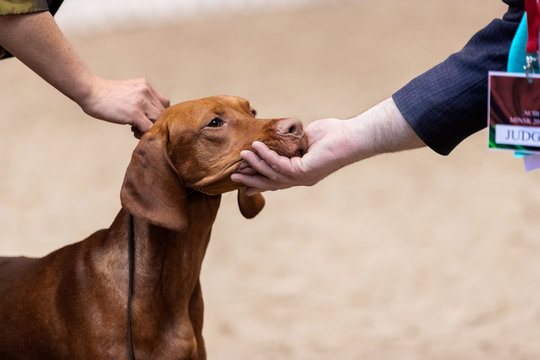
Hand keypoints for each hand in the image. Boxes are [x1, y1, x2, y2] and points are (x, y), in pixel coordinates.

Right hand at [79, 77, 169, 137]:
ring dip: (148, 128)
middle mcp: (146, 92)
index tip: (145, 117)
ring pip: (158, 121)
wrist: (89, 91)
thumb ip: (140, 99)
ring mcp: (141, 102)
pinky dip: (143, 133)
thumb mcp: (128, 91)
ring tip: (134, 128)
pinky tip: (132, 130)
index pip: (164, 103)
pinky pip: (149, 129)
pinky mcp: (134, 113)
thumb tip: (149, 117)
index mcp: (146, 85)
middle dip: (153, 122)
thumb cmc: (104, 95)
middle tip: (138, 124)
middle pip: (162, 113)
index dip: (157, 113)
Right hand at [231, 118, 354, 194]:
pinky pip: (280, 164)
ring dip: (256, 164)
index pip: (277, 179)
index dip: (260, 181)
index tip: (244, 184)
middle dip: (252, 178)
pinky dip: (267, 155)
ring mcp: (303, 176)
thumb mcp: (305, 138)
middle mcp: (302, 178)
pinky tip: (257, 147)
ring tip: (242, 154)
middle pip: (271, 182)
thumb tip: (278, 139)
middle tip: (234, 176)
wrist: (350, 137)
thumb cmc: (333, 134)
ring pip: (273, 173)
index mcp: (302, 173)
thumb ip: (290, 142)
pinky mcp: (304, 171)